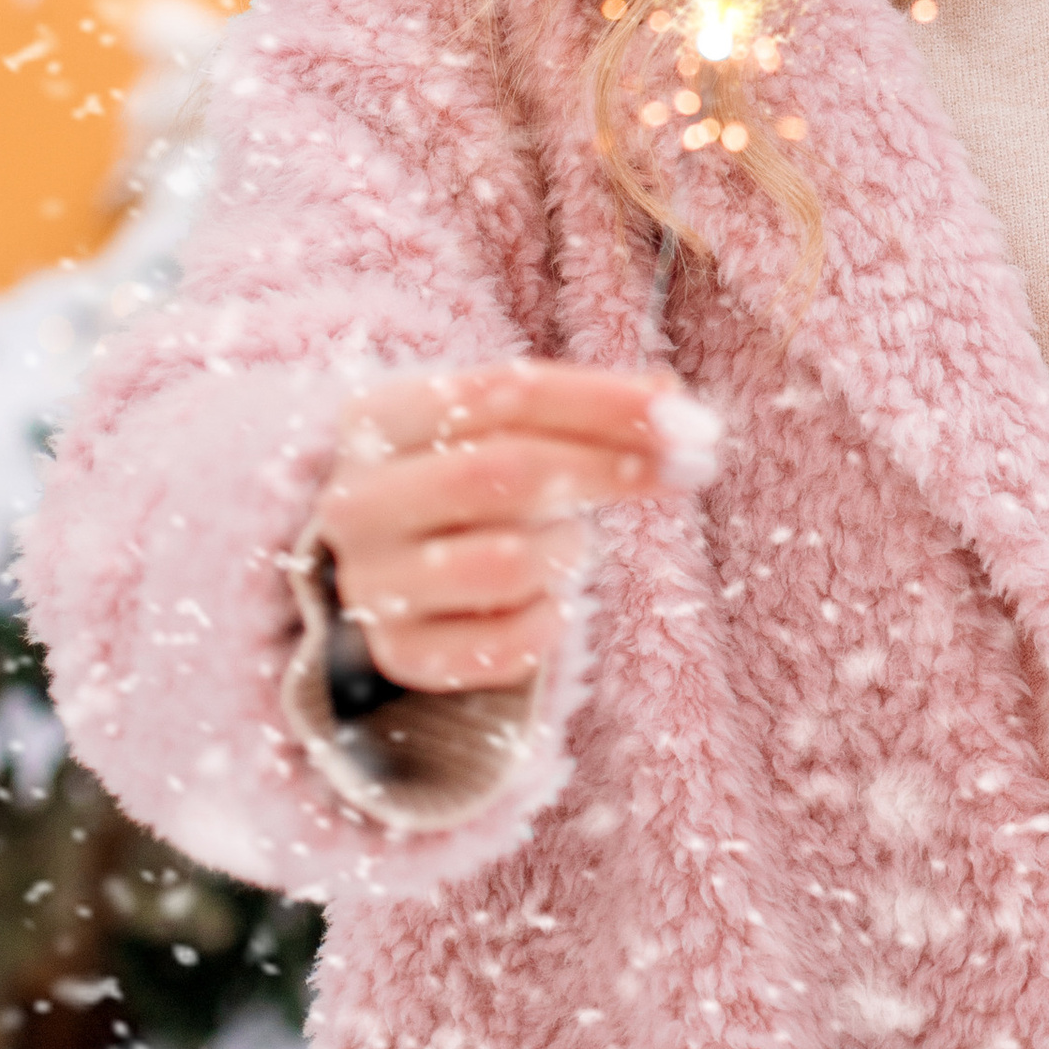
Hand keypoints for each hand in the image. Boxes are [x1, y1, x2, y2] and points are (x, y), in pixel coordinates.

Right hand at [309, 361, 717, 694]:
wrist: (369, 559)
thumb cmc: (456, 469)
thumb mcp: (497, 421)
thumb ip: (579, 406)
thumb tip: (670, 395)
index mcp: (378, 417)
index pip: (505, 393)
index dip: (605, 403)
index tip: (687, 418)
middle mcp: (357, 500)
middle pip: (506, 472)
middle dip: (610, 468)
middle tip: (690, 468)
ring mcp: (369, 583)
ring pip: (508, 564)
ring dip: (567, 550)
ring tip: (567, 541)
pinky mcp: (397, 655)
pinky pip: (505, 646)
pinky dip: (549, 621)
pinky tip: (546, 599)